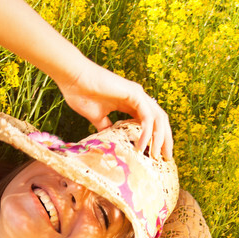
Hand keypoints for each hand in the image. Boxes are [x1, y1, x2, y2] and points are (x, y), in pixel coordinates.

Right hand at [57, 61, 172, 159]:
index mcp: (131, 103)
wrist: (72, 78)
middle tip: (166, 158)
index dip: (156, 138)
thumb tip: (109, 140)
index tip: (155, 155)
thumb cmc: (81, 93)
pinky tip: (142, 145)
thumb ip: (106, 127)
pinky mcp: (134, 93)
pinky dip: (147, 132)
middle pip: (160, 121)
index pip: (151, 122)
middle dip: (165, 140)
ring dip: (160, 138)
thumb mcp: (96, 116)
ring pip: (158, 119)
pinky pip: (146, 116)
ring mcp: (138, 95)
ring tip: (156, 156)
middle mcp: (138, 98)